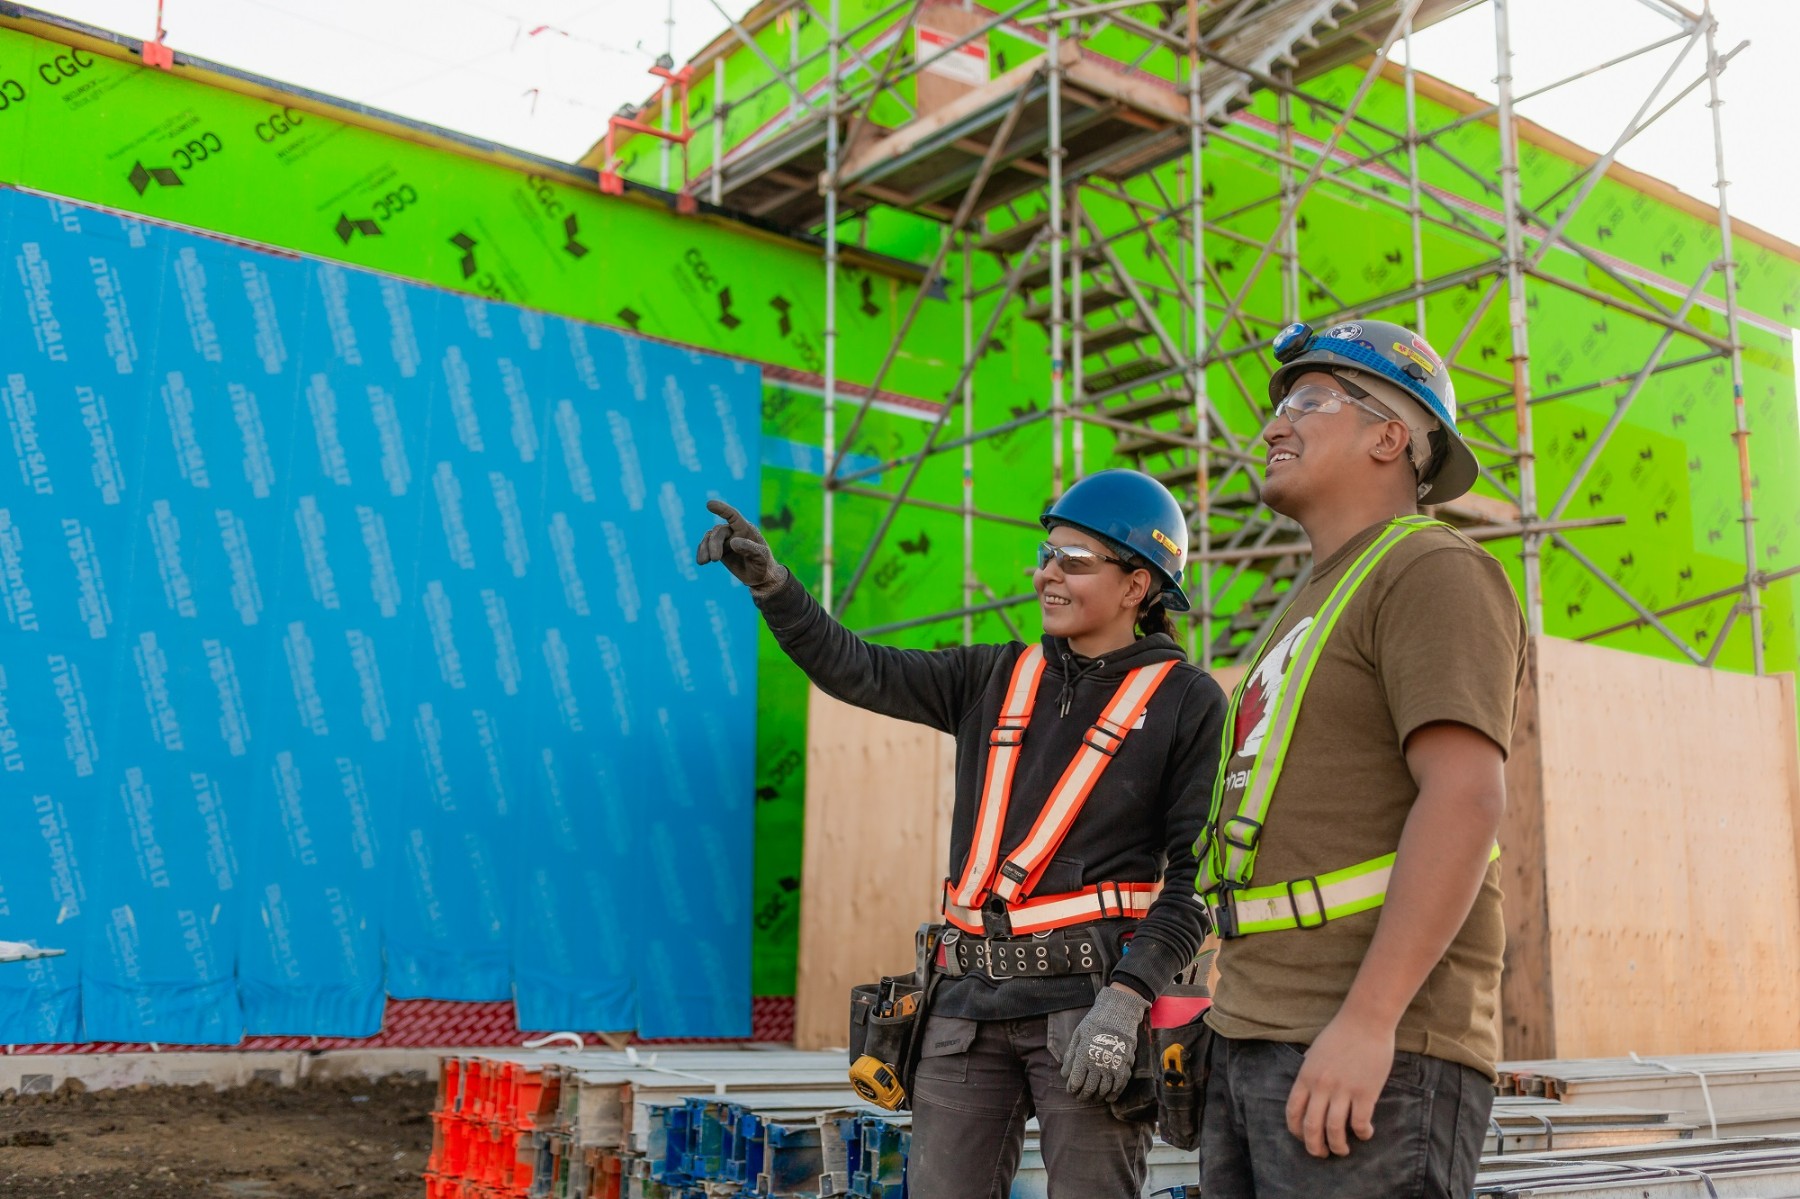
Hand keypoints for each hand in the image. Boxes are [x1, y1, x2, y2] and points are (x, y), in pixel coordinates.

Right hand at [696, 499, 786, 596]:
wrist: (760, 577)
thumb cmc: (764, 565)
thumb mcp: (761, 558)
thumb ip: (750, 549)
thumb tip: (733, 541)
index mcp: (746, 529)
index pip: (733, 516)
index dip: (722, 509)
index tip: (709, 504)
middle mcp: (734, 532)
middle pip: (719, 531)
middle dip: (714, 544)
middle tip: (715, 559)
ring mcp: (725, 540)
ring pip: (710, 538)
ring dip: (705, 548)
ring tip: (703, 562)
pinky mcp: (719, 549)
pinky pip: (706, 546)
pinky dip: (701, 552)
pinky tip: (701, 561)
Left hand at [1061, 984, 1148, 1102]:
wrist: (1117, 1014)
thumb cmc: (1094, 1023)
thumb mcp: (1077, 1035)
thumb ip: (1070, 1055)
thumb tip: (1064, 1074)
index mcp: (1083, 1056)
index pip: (1076, 1081)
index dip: (1072, 1089)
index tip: (1071, 1090)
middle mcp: (1097, 1064)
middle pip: (1089, 1088)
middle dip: (1083, 1096)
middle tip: (1081, 1097)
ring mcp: (1111, 1066)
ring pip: (1104, 1089)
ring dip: (1098, 1096)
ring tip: (1094, 1098)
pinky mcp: (1123, 1066)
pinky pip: (1119, 1085)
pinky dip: (1114, 1094)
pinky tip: (1109, 1097)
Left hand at [1284, 1011, 1395, 1157]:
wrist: (1365, 1020)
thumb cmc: (1341, 1033)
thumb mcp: (1315, 1051)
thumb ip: (1310, 1070)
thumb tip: (1308, 1086)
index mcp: (1306, 1077)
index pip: (1292, 1112)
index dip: (1296, 1131)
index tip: (1303, 1138)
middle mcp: (1321, 1087)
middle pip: (1311, 1127)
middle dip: (1314, 1147)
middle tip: (1321, 1154)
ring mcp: (1343, 1091)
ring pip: (1335, 1131)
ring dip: (1338, 1146)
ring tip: (1343, 1150)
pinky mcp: (1365, 1093)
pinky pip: (1360, 1123)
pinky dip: (1362, 1134)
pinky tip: (1365, 1133)